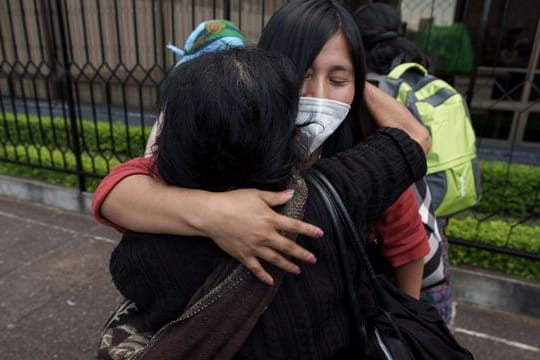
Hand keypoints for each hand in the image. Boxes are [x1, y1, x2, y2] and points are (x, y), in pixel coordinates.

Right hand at [202, 189, 322, 285]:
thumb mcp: (256, 194)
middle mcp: (265, 236)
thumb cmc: (233, 201)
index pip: (294, 226)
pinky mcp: (243, 255)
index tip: (320, 234)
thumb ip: (275, 197)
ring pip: (275, 259)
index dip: (308, 230)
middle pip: (288, 247)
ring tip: (298, 271)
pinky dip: (264, 276)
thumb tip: (291, 193)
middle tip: (313, 260)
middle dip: (302, 254)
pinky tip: (271, 281)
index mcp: (270, 220)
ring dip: (288, 265)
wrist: (212, 215)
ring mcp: (254, 247)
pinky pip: (256, 268)